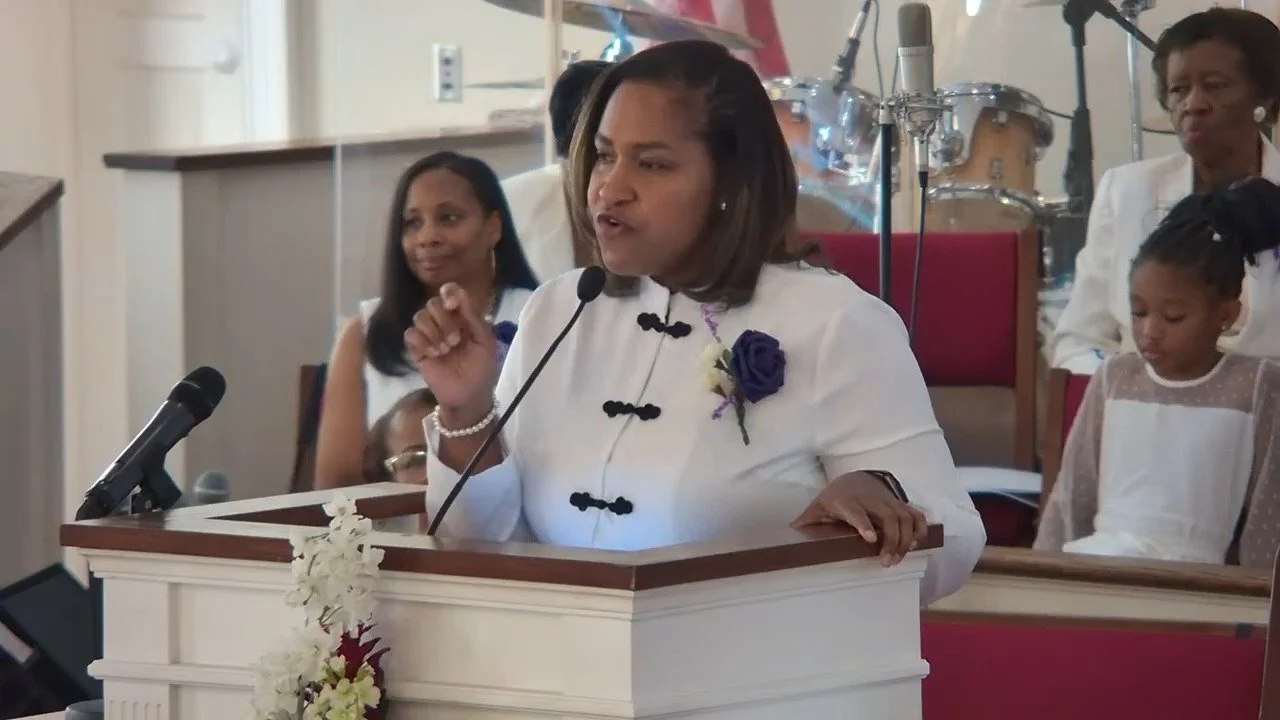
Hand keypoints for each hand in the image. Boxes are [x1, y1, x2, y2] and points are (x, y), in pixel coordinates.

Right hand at [403, 283, 496, 418]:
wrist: (468, 396)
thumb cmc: (481, 369)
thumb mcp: (485, 342)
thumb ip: (473, 317)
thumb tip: (461, 293)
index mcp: (462, 317)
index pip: (450, 293)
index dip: (449, 293)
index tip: (453, 304)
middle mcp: (443, 322)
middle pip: (432, 303)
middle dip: (444, 320)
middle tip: (455, 340)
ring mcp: (429, 336)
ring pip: (419, 316)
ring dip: (434, 332)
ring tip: (445, 350)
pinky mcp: (417, 350)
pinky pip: (410, 334)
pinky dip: (421, 342)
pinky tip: (433, 355)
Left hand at [792, 471, 928, 566]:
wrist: (855, 479)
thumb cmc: (834, 499)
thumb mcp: (817, 508)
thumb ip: (806, 523)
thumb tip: (790, 537)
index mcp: (845, 501)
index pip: (855, 511)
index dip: (863, 523)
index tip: (870, 539)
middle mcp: (869, 499)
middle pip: (886, 516)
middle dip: (890, 540)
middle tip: (886, 562)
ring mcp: (887, 500)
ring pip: (903, 516)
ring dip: (905, 539)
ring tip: (898, 558)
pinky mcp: (899, 504)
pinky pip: (915, 514)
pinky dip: (920, 528)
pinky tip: (916, 544)